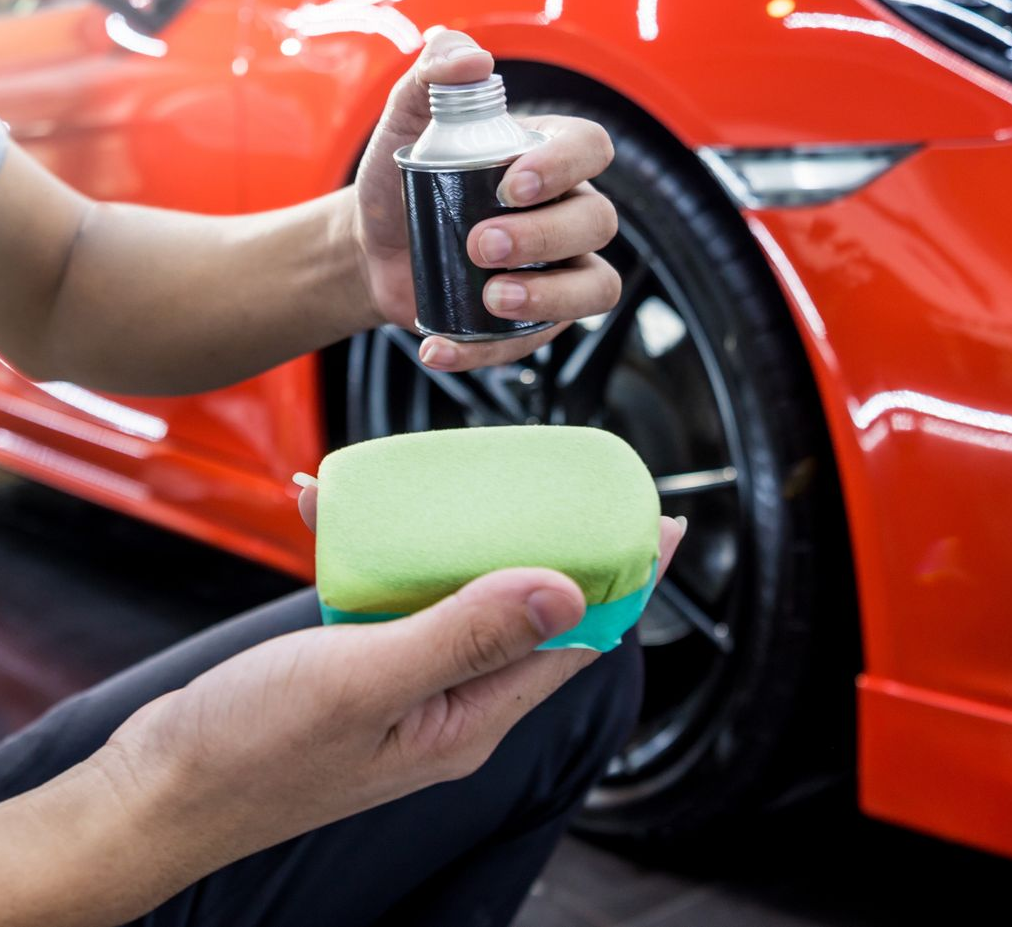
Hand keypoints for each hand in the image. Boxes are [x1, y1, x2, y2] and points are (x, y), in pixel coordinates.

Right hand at [104, 513, 682, 869]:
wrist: (158, 784)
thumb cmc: (252, 752)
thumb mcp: (367, 682)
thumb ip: (466, 636)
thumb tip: (566, 592)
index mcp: (470, 719)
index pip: (577, 640)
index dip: (623, 579)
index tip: (656, 522)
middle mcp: (449, 700)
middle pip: (528, 609)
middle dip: (552, 541)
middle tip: (566, 475)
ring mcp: (404, 680)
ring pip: (459, 592)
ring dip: (456, 534)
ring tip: (449, 477)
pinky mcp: (359, 662)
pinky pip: (390, 593)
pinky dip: (374, 548)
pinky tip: (335, 512)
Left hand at [353, 29, 619, 370]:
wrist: (370, 248)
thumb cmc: (401, 179)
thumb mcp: (402, 123)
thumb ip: (427, 76)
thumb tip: (469, 56)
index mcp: (548, 156)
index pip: (590, 147)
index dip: (564, 165)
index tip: (510, 183)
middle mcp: (566, 211)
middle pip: (598, 221)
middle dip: (544, 236)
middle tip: (479, 242)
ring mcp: (558, 270)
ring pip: (596, 287)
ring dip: (549, 298)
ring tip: (490, 299)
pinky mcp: (536, 320)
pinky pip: (537, 342)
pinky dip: (486, 352)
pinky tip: (437, 348)